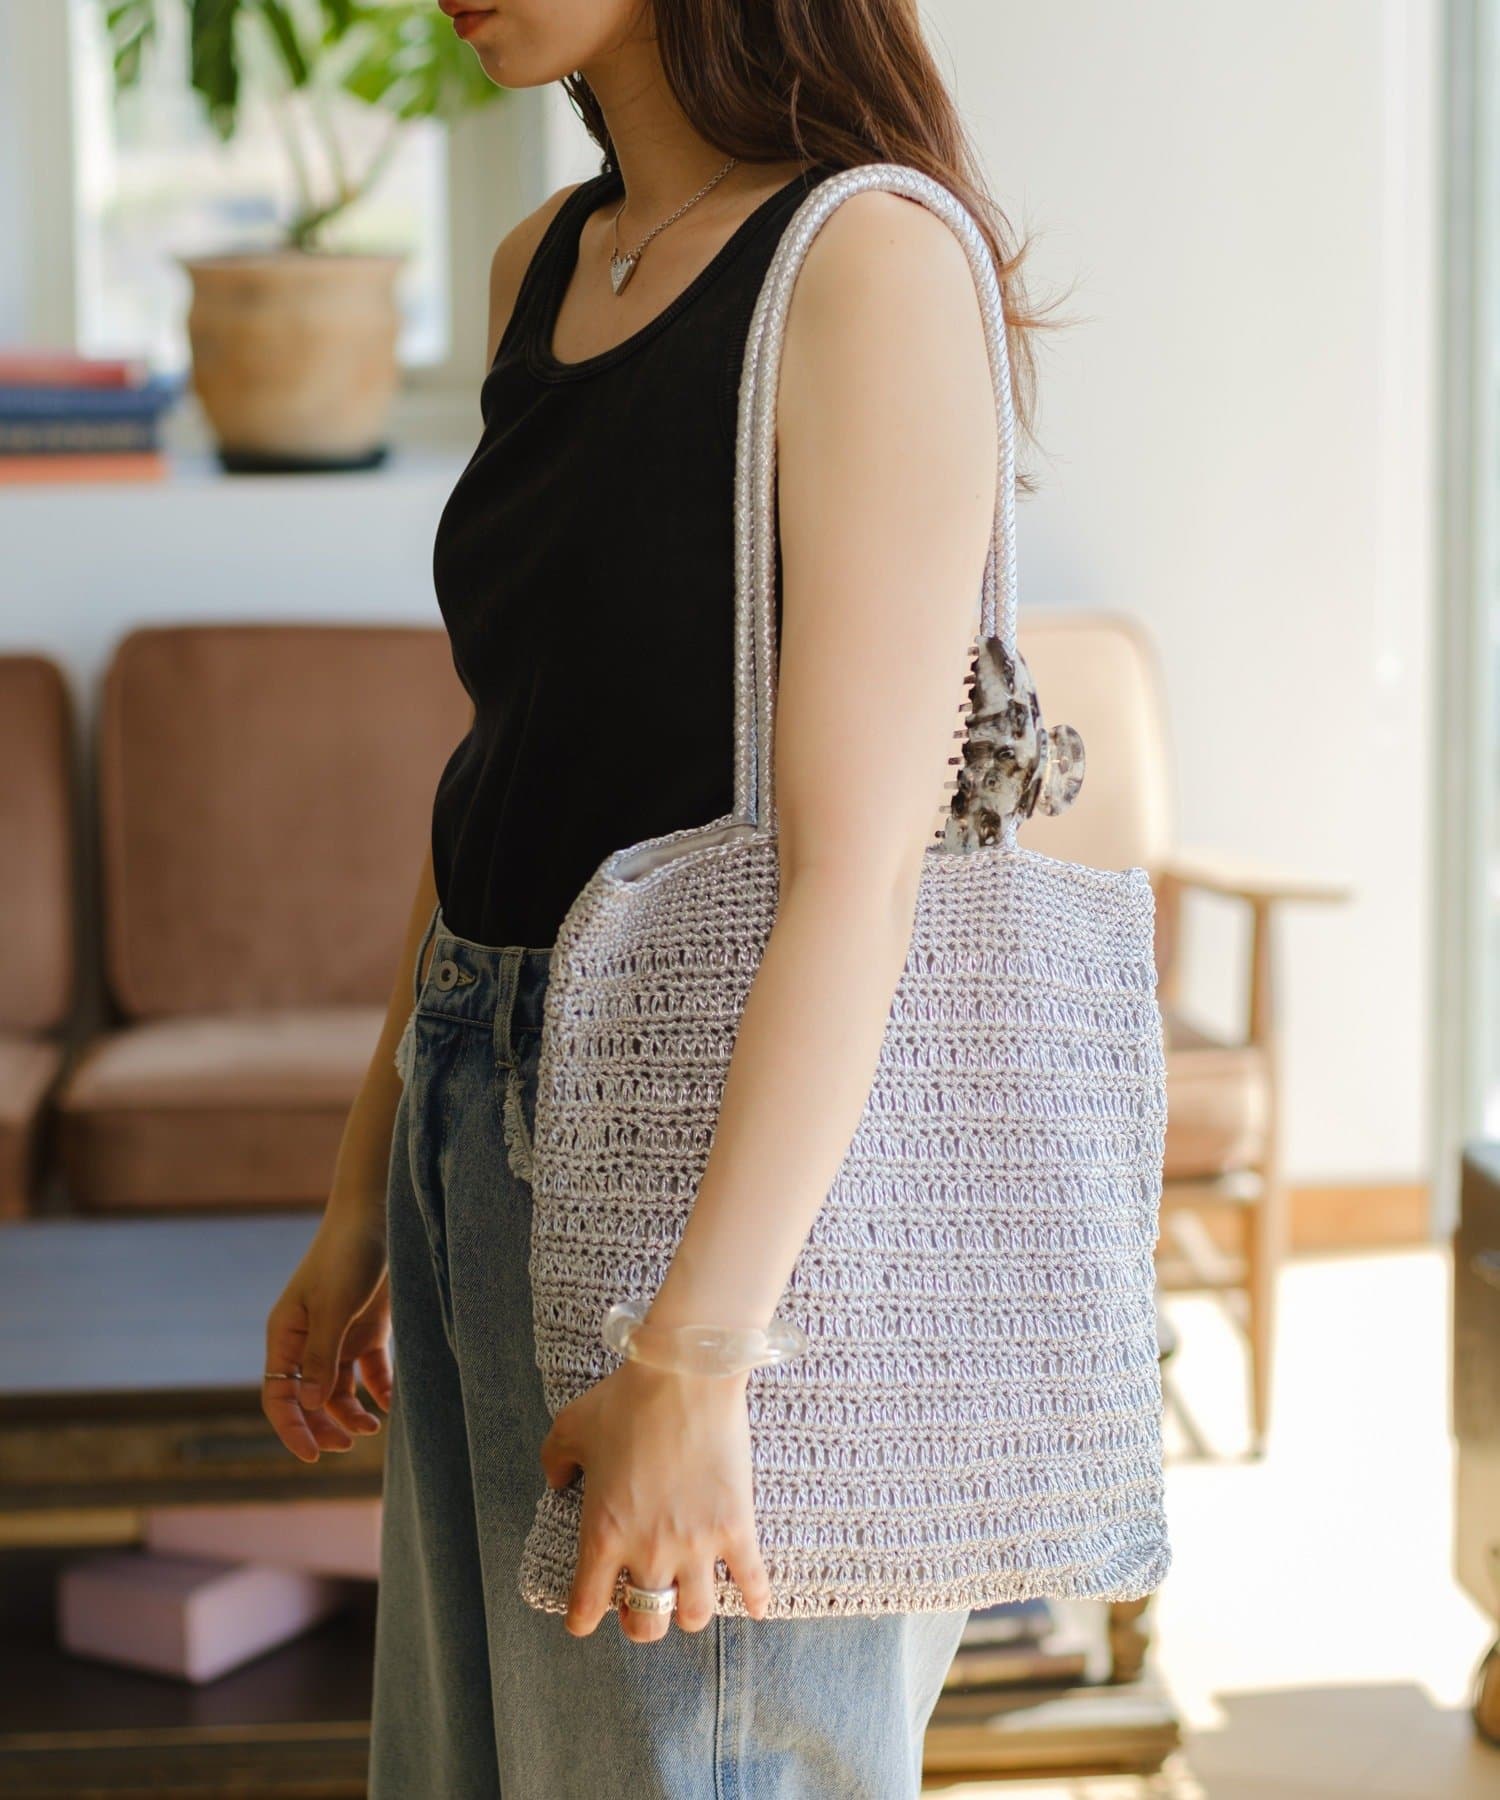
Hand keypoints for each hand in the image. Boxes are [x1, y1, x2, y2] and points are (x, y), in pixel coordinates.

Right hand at [262, 1205, 391, 1461]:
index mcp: (286, 1334)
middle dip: (324, 1426)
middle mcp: (308, 1341)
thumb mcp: (334, 1306)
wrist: (380, 1215)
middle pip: (308, 1399)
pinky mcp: (367, 1329)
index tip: (313, 1455)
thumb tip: (311, 1405)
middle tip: (348, 1444)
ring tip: (374, 1427)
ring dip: (351, 1413)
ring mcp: (338, 1336)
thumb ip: (323, 1355)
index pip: (278, 1394)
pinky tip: (391, 1404)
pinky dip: (378, 1391)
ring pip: (338, 1391)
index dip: (292, 1428)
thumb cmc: (348, 1255)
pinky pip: (368, 1372)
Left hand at [539, 1361, 770, 1641]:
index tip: (587, 1615)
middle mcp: (648, 1551)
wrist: (685, 1374)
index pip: (586, 1608)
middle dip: (640, 1622)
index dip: (583, 1618)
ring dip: (687, 1610)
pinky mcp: (736, 1528)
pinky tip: (756, 1605)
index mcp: (603, 1534)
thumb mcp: (571, 1427)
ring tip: (686, 1593)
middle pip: (646, 1625)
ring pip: (694, 1615)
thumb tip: (557, 1483)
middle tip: (641, 1603)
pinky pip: (751, 1582)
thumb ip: (555, 1462)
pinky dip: (755, 1598)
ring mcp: (696, 1544)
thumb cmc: (626, 1399)